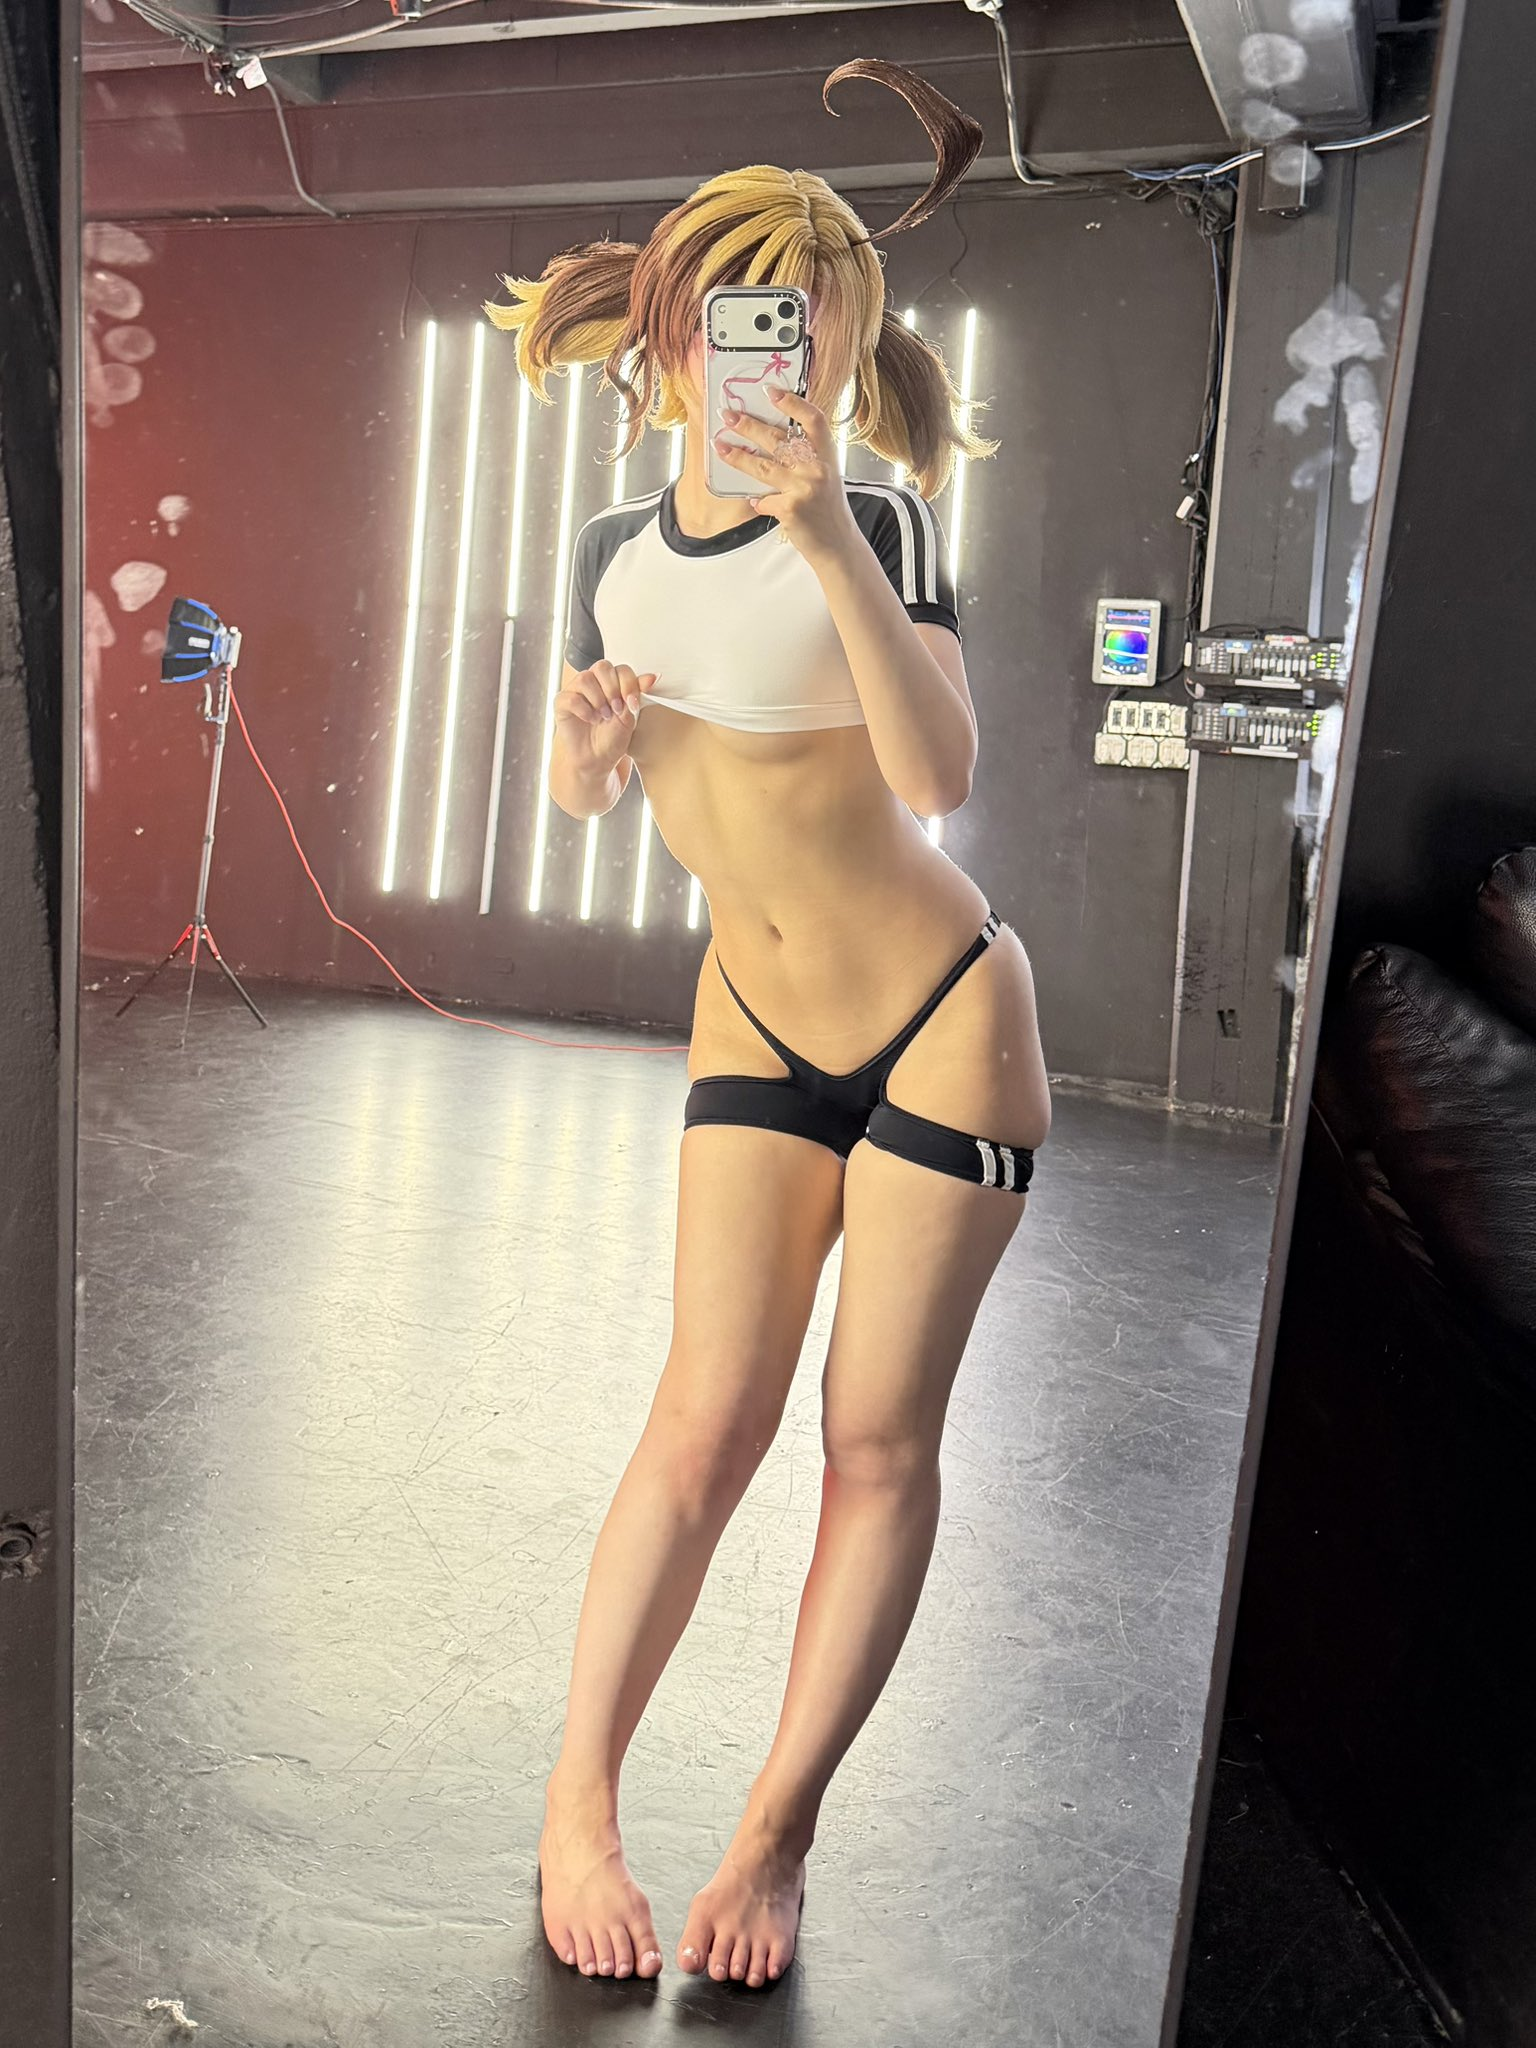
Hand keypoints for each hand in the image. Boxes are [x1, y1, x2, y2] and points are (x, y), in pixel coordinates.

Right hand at [554, 660, 657, 773]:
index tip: (631, 704)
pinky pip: (570, 697)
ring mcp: (576, 691)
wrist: (598, 759)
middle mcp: (593, 682)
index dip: (628, 684)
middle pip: (602, 666)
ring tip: (603, 717)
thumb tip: (654, 677)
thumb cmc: (614, 738)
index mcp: (612, 682)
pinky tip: (590, 720)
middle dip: (612, 689)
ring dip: (598, 700)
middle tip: (616, 710)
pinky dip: (583, 710)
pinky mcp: (562, 703)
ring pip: (585, 678)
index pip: (621, 669)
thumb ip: (637, 694)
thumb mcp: (630, 716)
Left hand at [712, 387, 860, 563]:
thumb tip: (769, 441)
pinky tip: (756, 502)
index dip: (793, 403)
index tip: (771, 392)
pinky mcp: (790, 508)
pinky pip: (763, 499)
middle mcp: (818, 469)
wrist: (837, 546)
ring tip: (720, 446)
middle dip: (749, 425)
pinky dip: (757, 501)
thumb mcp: (825, 478)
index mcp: (828, 457)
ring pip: (763, 466)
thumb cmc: (828, 512)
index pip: (814, 420)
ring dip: (737, 456)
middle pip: (778, 439)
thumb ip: (805, 460)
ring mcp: (804, 488)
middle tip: (728, 415)